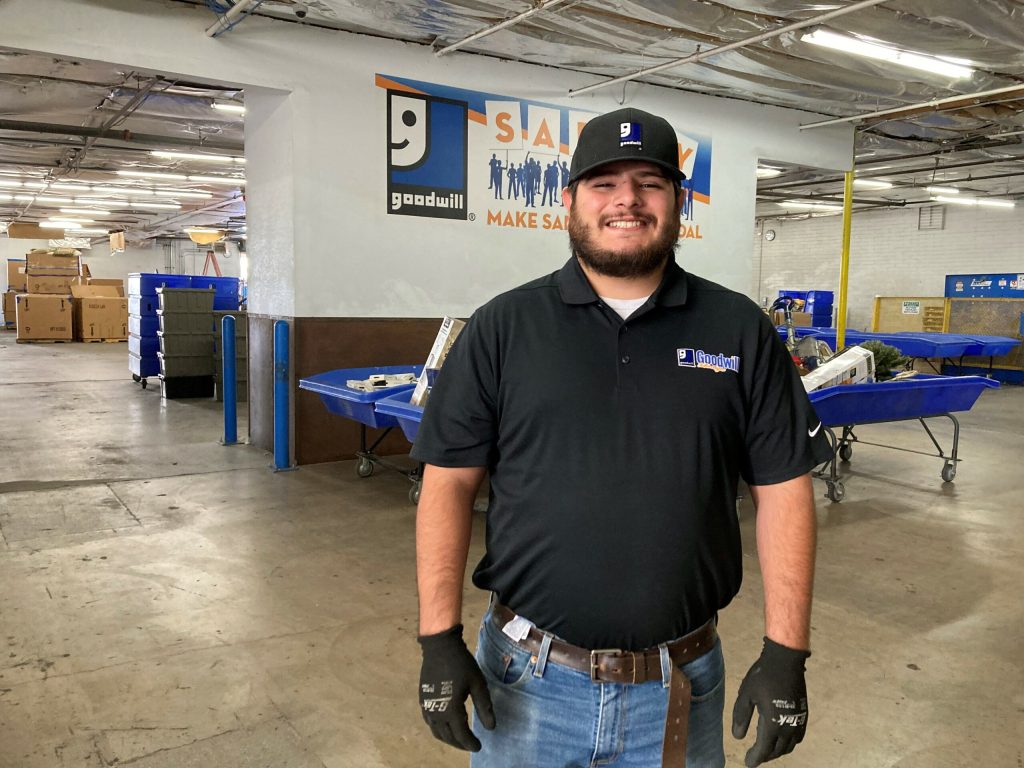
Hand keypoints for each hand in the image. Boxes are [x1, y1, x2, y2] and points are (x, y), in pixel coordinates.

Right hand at [417, 624, 495, 750]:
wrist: (440, 647)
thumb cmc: (461, 663)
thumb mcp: (478, 684)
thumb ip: (484, 707)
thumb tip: (491, 727)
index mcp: (451, 709)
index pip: (461, 735)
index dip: (470, 743)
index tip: (479, 747)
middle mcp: (436, 712)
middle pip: (448, 736)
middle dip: (460, 743)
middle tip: (471, 744)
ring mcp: (427, 707)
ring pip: (437, 732)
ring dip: (449, 738)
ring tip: (461, 737)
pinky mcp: (423, 700)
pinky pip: (430, 722)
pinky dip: (440, 729)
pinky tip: (448, 724)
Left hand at [731, 637, 809, 766]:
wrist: (786, 660)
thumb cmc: (763, 675)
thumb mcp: (746, 695)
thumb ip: (741, 716)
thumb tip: (738, 737)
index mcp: (773, 723)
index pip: (764, 749)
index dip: (755, 758)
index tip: (747, 763)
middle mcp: (788, 726)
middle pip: (777, 751)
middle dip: (765, 756)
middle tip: (754, 756)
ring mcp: (798, 721)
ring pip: (789, 746)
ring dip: (777, 751)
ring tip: (766, 749)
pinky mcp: (804, 714)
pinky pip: (798, 737)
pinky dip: (789, 743)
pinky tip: (782, 739)